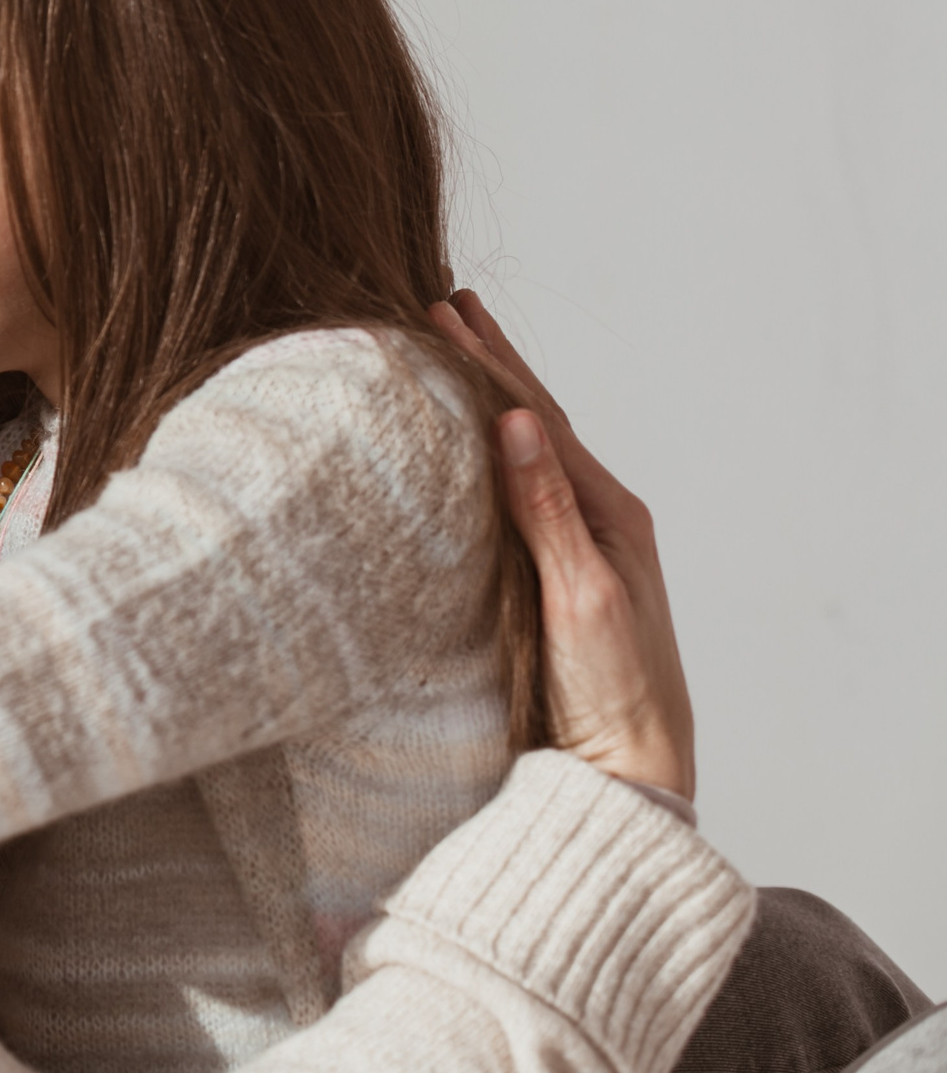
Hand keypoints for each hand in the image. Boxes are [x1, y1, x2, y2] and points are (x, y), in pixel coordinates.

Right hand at [428, 292, 696, 800]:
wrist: (627, 771)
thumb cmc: (610, 693)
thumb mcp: (580, 598)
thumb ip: (546, 510)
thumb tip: (515, 423)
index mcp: (611, 514)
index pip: (537, 420)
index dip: (489, 363)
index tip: (445, 310)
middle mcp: (597, 518)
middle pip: (534, 421)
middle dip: (490, 360)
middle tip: (450, 300)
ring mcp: (577, 545)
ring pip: (525, 451)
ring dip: (489, 395)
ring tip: (459, 347)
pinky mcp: (552, 574)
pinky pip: (516, 492)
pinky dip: (488, 448)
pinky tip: (472, 437)